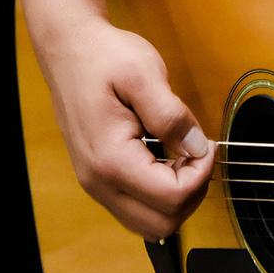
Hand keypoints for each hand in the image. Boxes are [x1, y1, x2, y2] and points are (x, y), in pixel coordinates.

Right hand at [40, 17, 214, 239]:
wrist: (68, 48)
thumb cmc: (102, 56)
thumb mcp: (144, 74)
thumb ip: (172, 116)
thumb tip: (197, 148)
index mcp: (110, 159)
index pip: (171, 198)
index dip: (201, 174)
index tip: (205, 143)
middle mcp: (98, 182)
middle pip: (161, 224)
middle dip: (191, 192)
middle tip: (197, 153)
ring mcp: (95, 184)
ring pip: (148, 223)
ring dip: (176, 198)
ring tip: (182, 156)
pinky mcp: (98, 178)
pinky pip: (135, 208)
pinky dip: (159, 195)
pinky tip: (166, 159)